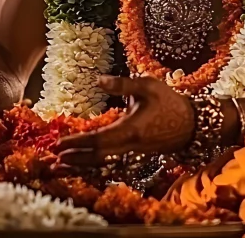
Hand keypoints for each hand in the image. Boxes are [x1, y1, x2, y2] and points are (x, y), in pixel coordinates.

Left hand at [55, 75, 195, 165]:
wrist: (191, 123)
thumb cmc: (169, 101)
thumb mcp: (147, 86)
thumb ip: (122, 84)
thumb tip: (98, 80)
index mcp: (130, 130)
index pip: (98, 140)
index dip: (77, 143)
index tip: (59, 144)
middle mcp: (129, 145)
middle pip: (96, 156)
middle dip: (74, 158)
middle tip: (53, 159)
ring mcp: (132, 152)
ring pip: (102, 161)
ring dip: (82, 162)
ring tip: (62, 164)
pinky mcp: (135, 154)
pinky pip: (110, 160)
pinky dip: (94, 161)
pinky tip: (85, 159)